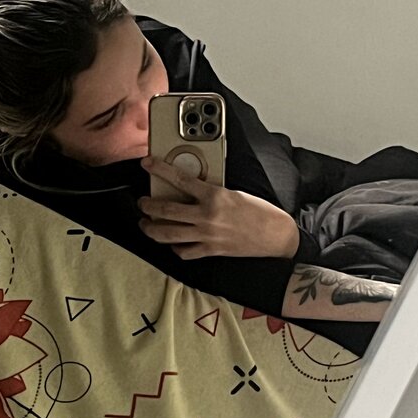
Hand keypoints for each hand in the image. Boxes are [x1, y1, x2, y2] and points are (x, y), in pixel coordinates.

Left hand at [138, 156, 298, 260]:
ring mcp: (206, 236)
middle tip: (142, 202)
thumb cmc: (259, 212)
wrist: (275, 235)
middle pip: (165, 211)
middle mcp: (207, 217)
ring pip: (167, 234)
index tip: (147, 164)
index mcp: (214, 196)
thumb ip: (210, 191)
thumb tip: (190, 189)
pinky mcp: (210, 251)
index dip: (159, 169)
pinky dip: (174, 248)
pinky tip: (171, 242)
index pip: (179, 179)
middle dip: (147, 206)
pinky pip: (183, 252)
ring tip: (146, 224)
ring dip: (151, 229)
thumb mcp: (234, 192)